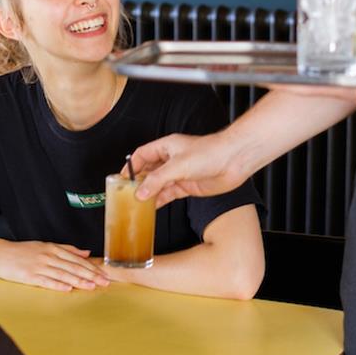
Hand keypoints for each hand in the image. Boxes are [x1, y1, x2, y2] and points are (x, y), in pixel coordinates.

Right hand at [0, 239, 110, 291]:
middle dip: (90, 275)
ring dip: (79, 281)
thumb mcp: (45, 246)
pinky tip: (68, 288)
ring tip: (91, 286)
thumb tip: (86, 253)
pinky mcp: (29, 276)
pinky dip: (58, 285)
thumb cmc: (22, 251)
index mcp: (53, 248)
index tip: (103, 273)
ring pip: (63, 274)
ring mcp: (38, 266)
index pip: (77, 259)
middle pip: (73, 266)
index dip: (92, 267)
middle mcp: (48, 256)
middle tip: (104, 281)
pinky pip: (46, 281)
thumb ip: (67, 249)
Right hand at [125, 132, 250, 207]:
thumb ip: (157, 180)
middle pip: (148, 171)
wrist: (234, 161)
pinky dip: (160, 200)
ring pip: (158, 184)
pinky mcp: (188, 185)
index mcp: (166, 147)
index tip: (121, 179)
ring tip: (136, 204)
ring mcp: (179, 173)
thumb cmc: (209, 153)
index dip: (131, 166)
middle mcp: (171, 159)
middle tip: (126, 194)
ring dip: (149, 193)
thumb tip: (140, 192)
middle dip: (138, 182)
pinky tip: (152, 207)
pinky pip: (169, 193)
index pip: (142, 155)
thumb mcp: (177, 166)